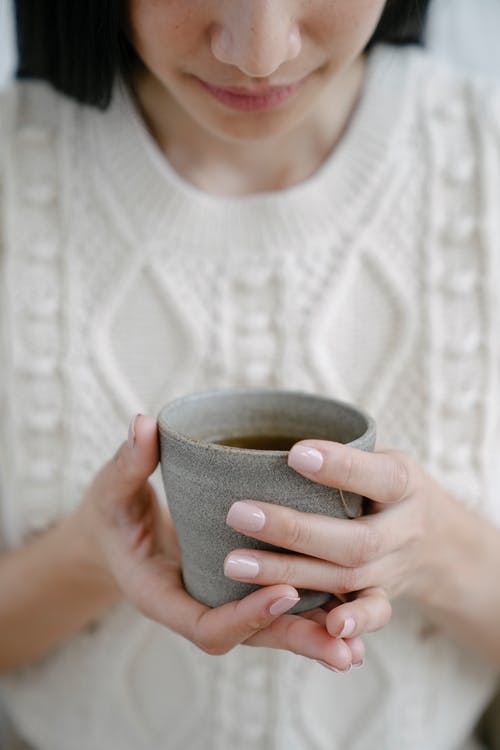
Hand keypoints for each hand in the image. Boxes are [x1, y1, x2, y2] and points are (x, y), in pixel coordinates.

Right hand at [73, 419, 363, 668]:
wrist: (115, 535)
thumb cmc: (113, 513)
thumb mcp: (113, 489)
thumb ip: (128, 462)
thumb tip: (142, 424)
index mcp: (160, 595)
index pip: (206, 623)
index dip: (246, 614)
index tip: (285, 590)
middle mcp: (194, 609)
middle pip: (251, 637)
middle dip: (296, 639)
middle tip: (344, 643)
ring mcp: (219, 605)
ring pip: (270, 632)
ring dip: (314, 639)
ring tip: (358, 646)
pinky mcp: (238, 593)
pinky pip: (278, 614)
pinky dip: (313, 619)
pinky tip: (354, 617)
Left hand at [225, 439, 452, 642]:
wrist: (441, 541)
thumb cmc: (388, 487)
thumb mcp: (382, 457)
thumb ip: (345, 455)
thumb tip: (270, 446)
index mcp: (405, 484)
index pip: (377, 476)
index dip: (341, 467)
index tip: (294, 453)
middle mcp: (404, 530)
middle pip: (353, 539)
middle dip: (293, 530)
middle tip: (238, 514)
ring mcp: (394, 569)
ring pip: (345, 577)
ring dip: (288, 573)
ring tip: (235, 564)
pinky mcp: (385, 596)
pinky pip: (372, 613)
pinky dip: (352, 622)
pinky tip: (325, 626)